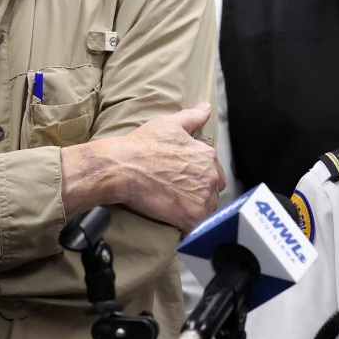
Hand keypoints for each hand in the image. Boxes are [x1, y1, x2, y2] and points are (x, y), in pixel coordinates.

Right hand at [62, 102, 225, 231]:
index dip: (201, 180)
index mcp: (208, 155)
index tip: (186, 184)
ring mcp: (203, 196)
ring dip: (194, 213)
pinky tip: (177, 227)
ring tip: (175, 212)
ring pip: (207, 210)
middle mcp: (210, 175)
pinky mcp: (192, 215)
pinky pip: (198, 228)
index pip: (215, 173)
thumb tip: (205, 108)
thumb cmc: (142, 145)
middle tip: (179, 198)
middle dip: (200, 196)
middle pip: (214, 192)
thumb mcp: (169, 124)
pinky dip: (189, 230)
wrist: (123, 167)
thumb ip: (192, 117)